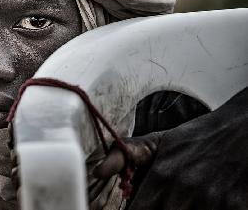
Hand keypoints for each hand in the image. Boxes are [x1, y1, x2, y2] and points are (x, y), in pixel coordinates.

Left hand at [95, 88, 247, 209]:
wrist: (241, 130)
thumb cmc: (197, 138)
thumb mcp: (159, 141)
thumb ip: (126, 155)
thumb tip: (97, 170)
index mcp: (163, 176)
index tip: (138, 207)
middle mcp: (186, 191)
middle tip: (163, 201)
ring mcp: (213, 201)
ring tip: (186, 199)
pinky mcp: (237, 207)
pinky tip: (205, 202)